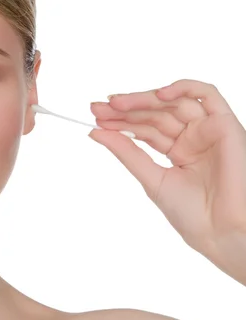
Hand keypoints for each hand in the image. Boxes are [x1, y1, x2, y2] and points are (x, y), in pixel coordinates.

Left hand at [88, 79, 245, 277]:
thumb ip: (126, 152)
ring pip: (173, 103)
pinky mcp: (225, 124)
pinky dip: (184, 88)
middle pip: (155, 114)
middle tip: (98, 108)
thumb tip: (96, 132)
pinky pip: (207, 95)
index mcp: (178, 151)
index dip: (120, 121)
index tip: (95, 117)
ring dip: (143, 100)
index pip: (144, 128)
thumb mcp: (150, 177)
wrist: (219, 231)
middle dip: (125, 109)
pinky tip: (159, 94)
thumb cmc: (191, 213)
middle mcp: (193, 138)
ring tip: (115, 104)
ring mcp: (207, 130)